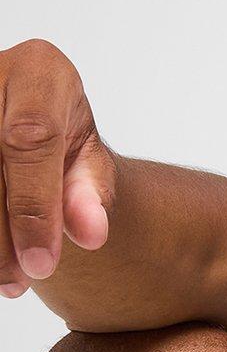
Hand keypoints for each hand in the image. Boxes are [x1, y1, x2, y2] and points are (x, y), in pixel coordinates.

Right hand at [1, 38, 115, 296]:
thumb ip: (91, 194)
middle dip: (2, 232)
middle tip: (20, 281)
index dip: (34, 207)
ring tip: (5, 279)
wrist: (28, 124)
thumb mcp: (88, 163)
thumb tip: (92, 234)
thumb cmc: (62, 141)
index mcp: (40, 70)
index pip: (32, 138)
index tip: (42, 264)